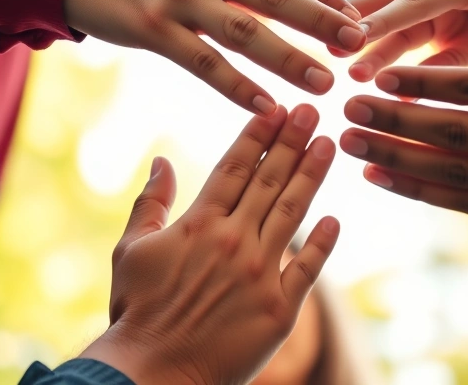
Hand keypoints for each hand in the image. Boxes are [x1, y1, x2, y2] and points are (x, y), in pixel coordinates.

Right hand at [82, 105, 339, 383]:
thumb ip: (151, 203)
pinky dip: (323, 243)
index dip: (258, 135)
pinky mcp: (280, 309)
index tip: (276, 108)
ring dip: (312, 175)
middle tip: (312, 110)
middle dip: (292, 141)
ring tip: (329, 143)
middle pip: (270, 180)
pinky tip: (336, 218)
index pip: (235, 168)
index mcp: (199, 224)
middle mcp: (234, 241)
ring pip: (293, 213)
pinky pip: (308, 268)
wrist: (151, 374)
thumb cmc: (136, 312)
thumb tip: (162, 161)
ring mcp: (260, 274)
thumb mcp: (131, 250)